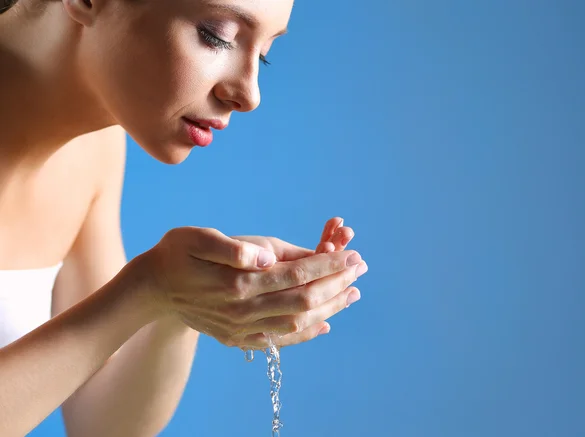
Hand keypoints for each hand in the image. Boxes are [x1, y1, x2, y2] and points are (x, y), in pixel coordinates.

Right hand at [138, 226, 363, 348]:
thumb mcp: (198, 240)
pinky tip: (324, 325)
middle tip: (360, 269)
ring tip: (352, 293)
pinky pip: (279, 340)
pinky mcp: (237, 337)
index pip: (295, 274)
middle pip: (302, 301)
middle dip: (336, 283)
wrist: (152, 289)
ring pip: (296, 322)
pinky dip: (305, 334)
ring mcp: (240, 328)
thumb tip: (265, 258)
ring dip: (328, 308)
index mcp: (237, 282)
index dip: (326, 264)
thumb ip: (233, 249)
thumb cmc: (176, 254)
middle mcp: (242, 310)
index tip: (351, 254)